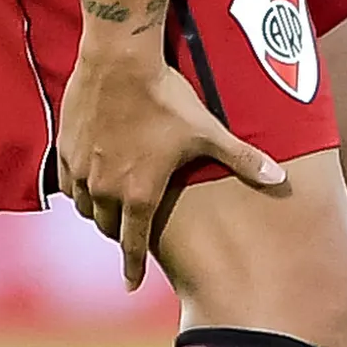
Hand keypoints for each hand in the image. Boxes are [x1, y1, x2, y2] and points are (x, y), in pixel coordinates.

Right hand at [54, 42, 286, 287]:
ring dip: (98, 210)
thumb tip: (280, 179)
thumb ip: (243, 159)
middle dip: (120, 233)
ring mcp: (81, 170)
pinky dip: (78, 185)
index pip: (134, 245)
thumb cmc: (167, 98)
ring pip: (85, 206)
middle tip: (130, 232)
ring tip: (111, 205)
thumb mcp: (208, 132)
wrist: (119, 62)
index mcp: (139, 194)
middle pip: (108, 226)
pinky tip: (88, 177)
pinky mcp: (66, 148)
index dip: (133, 267)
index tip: (130, 284)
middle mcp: (105, 189)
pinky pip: (67, 181)